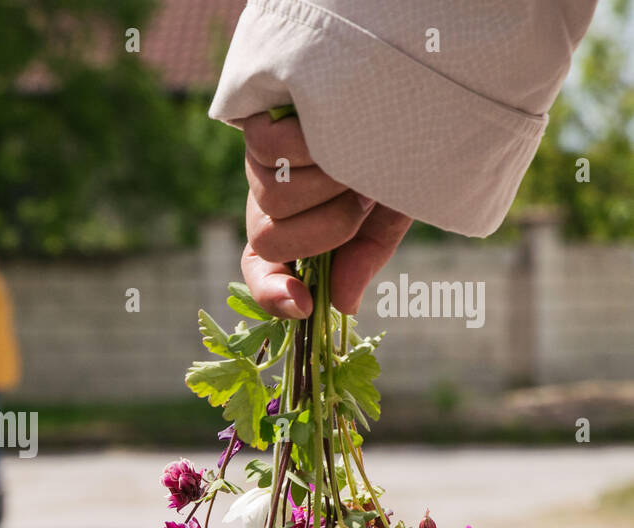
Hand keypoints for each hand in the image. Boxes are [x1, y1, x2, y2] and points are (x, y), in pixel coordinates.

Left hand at [239, 113, 411, 317]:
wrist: (401, 90)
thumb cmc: (395, 155)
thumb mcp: (389, 212)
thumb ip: (363, 257)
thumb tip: (344, 307)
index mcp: (296, 229)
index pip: (263, 274)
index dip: (273, 295)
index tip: (304, 304)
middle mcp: (269, 202)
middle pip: (270, 242)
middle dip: (325, 226)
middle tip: (361, 194)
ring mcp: (259, 165)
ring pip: (272, 198)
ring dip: (324, 181)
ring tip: (353, 154)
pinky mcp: (255, 126)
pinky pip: (267, 150)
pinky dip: (306, 142)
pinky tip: (329, 126)